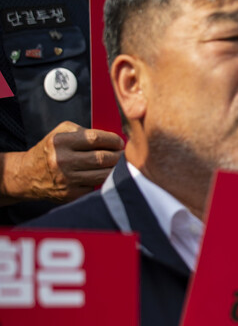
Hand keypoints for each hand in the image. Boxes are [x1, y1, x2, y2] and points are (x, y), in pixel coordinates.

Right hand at [1, 121, 122, 203]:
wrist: (28, 175)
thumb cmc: (52, 150)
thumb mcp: (61, 133)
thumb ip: (85, 131)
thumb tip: (113, 140)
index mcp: (60, 142)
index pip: (95, 139)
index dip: (113, 140)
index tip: (119, 142)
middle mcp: (62, 160)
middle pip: (102, 158)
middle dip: (118, 155)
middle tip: (122, 154)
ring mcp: (66, 179)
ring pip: (103, 174)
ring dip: (115, 169)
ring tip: (118, 164)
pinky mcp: (70, 194)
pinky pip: (96, 187)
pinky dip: (103, 181)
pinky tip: (104, 175)